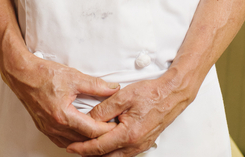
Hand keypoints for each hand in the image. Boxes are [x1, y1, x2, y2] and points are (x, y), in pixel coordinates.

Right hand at [0, 51, 119, 148]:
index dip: (106, 129)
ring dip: (85, 141)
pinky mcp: (43, 127)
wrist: (22, 74)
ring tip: (99, 133)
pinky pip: (61, 140)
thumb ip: (96, 85)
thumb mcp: (74, 77)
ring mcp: (48, 129)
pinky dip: (73, 139)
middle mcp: (55, 127)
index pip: (91, 131)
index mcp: (63, 116)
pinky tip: (79, 133)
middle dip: (98, 137)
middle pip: (82, 140)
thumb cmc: (44, 74)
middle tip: (112, 130)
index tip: (117, 125)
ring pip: (71, 143)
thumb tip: (113, 88)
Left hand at [65, 73, 192, 155]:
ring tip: (88, 147)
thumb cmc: (150, 93)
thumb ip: (104, 109)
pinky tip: (107, 144)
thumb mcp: (123, 97)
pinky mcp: (144, 143)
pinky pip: (125, 153)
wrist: (171, 94)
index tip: (72, 147)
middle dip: (90, 154)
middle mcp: (135, 145)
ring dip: (101, 154)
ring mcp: (141, 146)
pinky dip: (113, 151)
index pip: (100, 147)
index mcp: (128, 134)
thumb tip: (89, 119)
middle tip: (76, 148)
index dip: (84, 148)